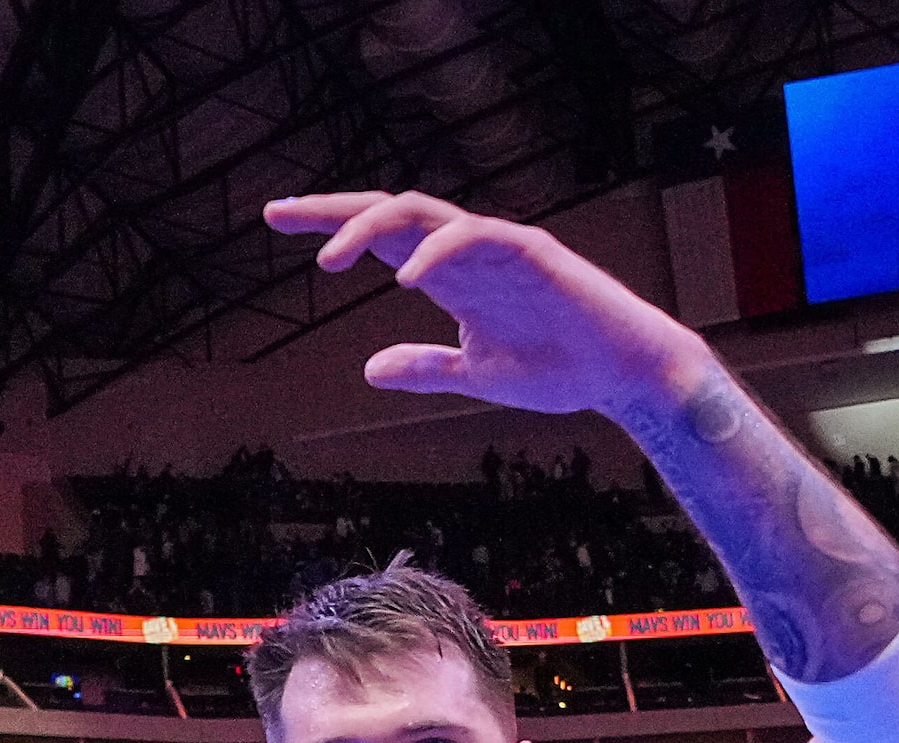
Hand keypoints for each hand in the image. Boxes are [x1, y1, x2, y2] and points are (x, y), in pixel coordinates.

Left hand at [263, 192, 704, 421]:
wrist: (623, 374)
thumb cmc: (557, 369)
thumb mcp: (472, 375)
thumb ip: (424, 368)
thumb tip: (369, 369)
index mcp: (449, 275)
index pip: (381, 236)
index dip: (331, 228)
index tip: (277, 223)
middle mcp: (466, 253)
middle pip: (389, 212)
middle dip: (331, 212)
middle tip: (275, 214)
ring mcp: (498, 247)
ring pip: (425, 212)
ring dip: (371, 228)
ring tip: (329, 261)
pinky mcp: (532, 251)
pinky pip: (475, 236)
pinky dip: (437, 250)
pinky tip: (405, 275)